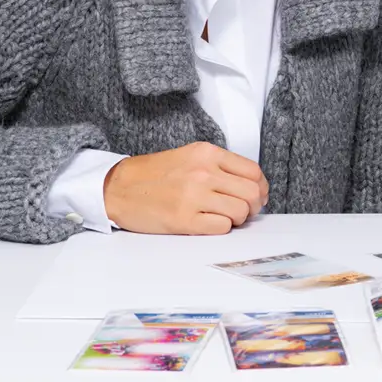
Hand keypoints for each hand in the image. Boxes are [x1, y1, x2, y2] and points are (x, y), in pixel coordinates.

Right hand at [103, 141, 267, 233]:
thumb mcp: (190, 156)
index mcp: (207, 153)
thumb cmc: (155, 174)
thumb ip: (219, 165)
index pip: (253, 171)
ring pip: (240, 211)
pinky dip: (223, 228)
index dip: (261, 187)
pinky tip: (211, 224)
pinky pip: (222, 228)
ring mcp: (194, 196)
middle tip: (245, 211)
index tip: (259, 196)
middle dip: (254, 206)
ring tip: (226, 218)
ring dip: (239, 219)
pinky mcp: (184, 220)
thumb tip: (251, 184)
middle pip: (251, 193)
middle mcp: (203, 172)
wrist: (119, 187)